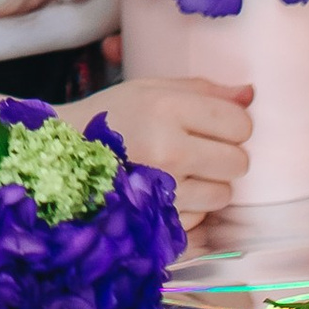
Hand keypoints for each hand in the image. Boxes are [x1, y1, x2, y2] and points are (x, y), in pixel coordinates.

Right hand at [76, 77, 250, 229]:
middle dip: (225, 156)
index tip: (215, 124)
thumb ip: (202, 90)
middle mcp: (168, 149)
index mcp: (167, 109)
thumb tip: (250, 95)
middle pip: (238, 162)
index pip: (239, 123)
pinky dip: (190, 208)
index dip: (232, 124)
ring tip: (180, 173)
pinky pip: (200, 218)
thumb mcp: (149, 89)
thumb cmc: (107, 118)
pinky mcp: (155, 219)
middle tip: (199, 150)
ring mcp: (162, 189)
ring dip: (210, 185)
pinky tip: (166, 192)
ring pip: (223, 194)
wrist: (58, 157)